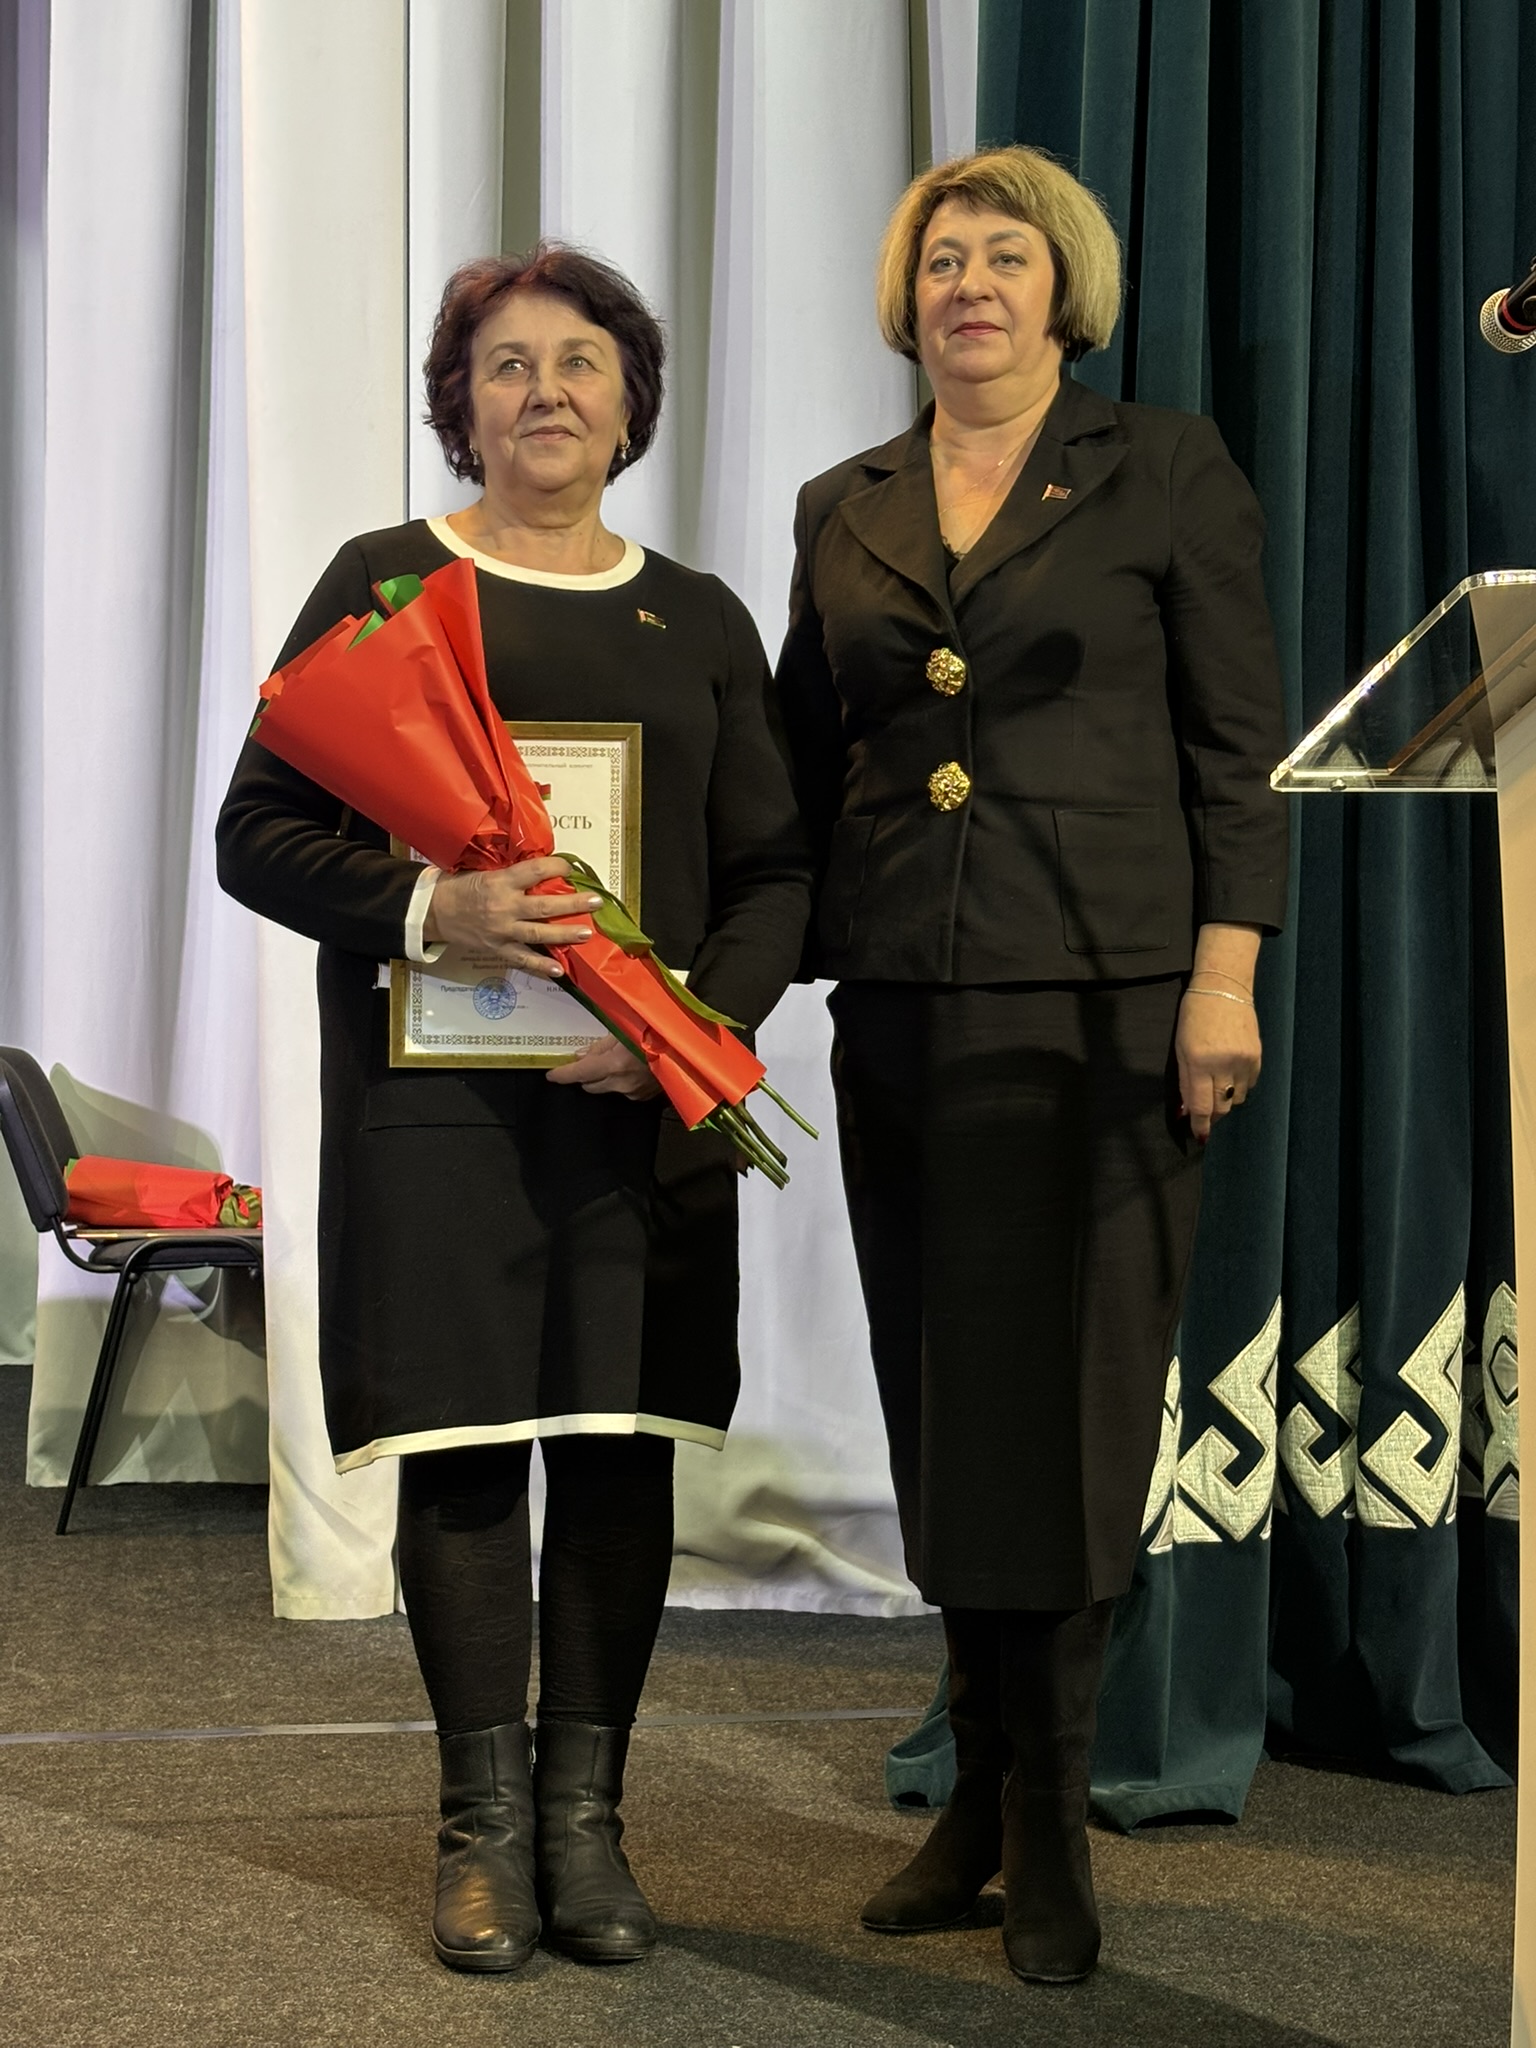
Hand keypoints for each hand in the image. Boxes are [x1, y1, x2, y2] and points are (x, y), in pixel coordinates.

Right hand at [423, 857, 599, 979]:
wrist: (435, 910)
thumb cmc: (462, 887)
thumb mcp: (487, 873)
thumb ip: (514, 876)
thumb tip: (544, 873)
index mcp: (501, 881)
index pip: (535, 871)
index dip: (556, 867)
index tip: (570, 867)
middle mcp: (504, 906)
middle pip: (544, 906)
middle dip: (573, 903)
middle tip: (595, 901)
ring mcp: (502, 930)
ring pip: (539, 933)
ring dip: (565, 934)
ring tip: (587, 933)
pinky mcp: (497, 948)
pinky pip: (522, 959)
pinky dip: (540, 966)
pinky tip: (558, 970)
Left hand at [546, 1035, 660, 1099]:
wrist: (686, 1048)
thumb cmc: (655, 1032)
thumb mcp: (624, 1030)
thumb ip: (600, 1045)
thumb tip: (580, 1055)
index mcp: (613, 1065)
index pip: (578, 1074)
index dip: (561, 1075)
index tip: (551, 1075)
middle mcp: (621, 1083)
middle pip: (589, 1086)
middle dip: (583, 1076)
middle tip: (585, 1062)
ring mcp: (633, 1092)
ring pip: (606, 1089)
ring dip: (603, 1078)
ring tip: (612, 1062)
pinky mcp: (644, 1097)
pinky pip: (623, 1091)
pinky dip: (620, 1082)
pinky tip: (630, 1069)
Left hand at [1175, 987, 1261, 1143]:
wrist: (1224, 989)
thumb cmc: (1194, 1017)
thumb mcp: (1181, 1048)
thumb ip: (1186, 1082)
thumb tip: (1188, 1111)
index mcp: (1200, 1062)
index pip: (1202, 1106)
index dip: (1200, 1125)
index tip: (1200, 1137)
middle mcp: (1224, 1064)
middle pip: (1222, 1106)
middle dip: (1213, 1115)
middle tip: (1205, 1114)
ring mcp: (1244, 1061)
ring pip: (1237, 1098)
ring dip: (1226, 1100)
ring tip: (1217, 1088)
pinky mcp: (1258, 1056)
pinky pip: (1250, 1084)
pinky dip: (1239, 1087)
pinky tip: (1231, 1075)